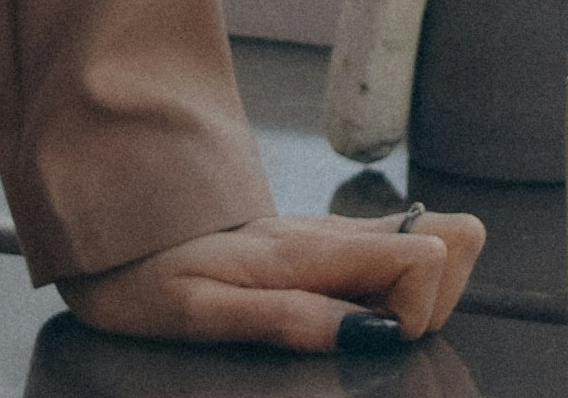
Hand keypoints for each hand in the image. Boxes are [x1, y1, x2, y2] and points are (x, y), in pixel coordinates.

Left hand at [57, 208, 481, 354]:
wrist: (114, 232)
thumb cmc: (145, 275)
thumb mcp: (199, 312)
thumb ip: (286, 319)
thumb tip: (368, 335)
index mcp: (310, 247)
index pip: (429, 251)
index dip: (420, 307)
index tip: (371, 337)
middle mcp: (335, 231)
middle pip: (453, 237)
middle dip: (436, 299)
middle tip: (371, 331)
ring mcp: (337, 232)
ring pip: (434, 239)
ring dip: (420, 292)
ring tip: (355, 322)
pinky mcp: (328, 242)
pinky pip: (397, 252)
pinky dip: (395, 288)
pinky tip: (346, 311)